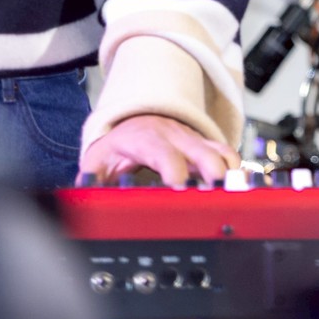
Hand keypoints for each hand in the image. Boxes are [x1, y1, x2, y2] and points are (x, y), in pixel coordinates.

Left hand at [79, 113, 229, 186]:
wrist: (134, 119)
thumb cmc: (118, 144)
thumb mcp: (99, 159)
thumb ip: (91, 181)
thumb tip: (83, 200)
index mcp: (146, 140)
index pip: (164, 154)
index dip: (174, 171)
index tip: (180, 190)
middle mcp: (174, 137)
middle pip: (203, 152)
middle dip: (214, 174)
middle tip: (216, 198)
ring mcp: (192, 140)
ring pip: (221, 152)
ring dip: (230, 174)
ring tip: (232, 198)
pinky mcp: (205, 146)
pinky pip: (228, 154)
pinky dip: (235, 170)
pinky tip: (234, 190)